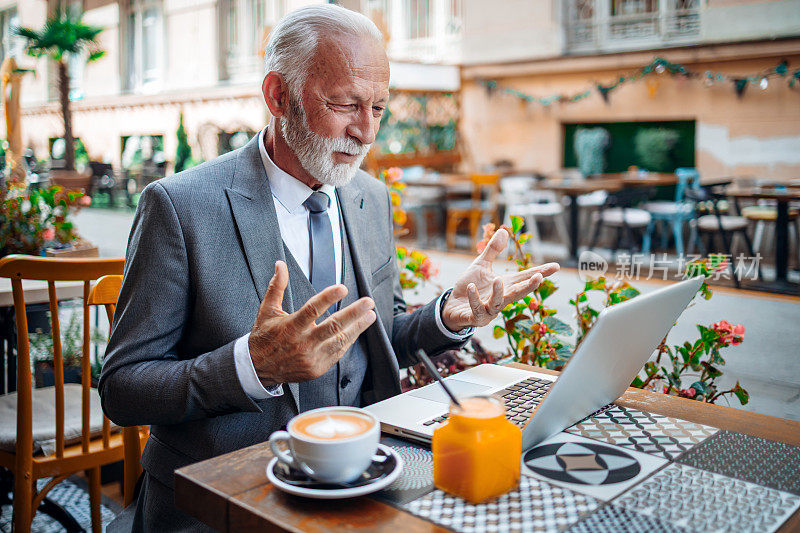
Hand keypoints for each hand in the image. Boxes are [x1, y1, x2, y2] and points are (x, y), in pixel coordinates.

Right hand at [248, 261, 376, 384]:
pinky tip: (357, 330)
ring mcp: (311, 357)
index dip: (328, 297)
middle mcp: (303, 343)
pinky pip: (337, 353)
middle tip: (368, 302)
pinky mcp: (317, 368)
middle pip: (332, 326)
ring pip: (339, 340)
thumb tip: (281, 264)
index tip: (343, 288)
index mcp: (290, 326)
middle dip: (353, 313)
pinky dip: (349, 340)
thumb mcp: (267, 310)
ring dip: (357, 327)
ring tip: (370, 315)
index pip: (312, 309)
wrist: (259, 368)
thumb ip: (277, 286)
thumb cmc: (264, 337)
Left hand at [441, 228, 559, 330]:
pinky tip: (471, 288)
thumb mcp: (481, 265)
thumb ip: (492, 250)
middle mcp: (501, 298)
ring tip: (498, 280)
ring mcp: (489, 310)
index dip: (541, 272)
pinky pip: (476, 308)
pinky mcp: (475, 317)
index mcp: (505, 285)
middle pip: (518, 293)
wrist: (452, 306)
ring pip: (498, 303)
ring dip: (499, 293)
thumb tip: (504, 231)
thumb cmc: (469, 286)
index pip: (525, 278)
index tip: (556, 266)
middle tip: (539, 278)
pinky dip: (474, 298)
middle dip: (529, 286)